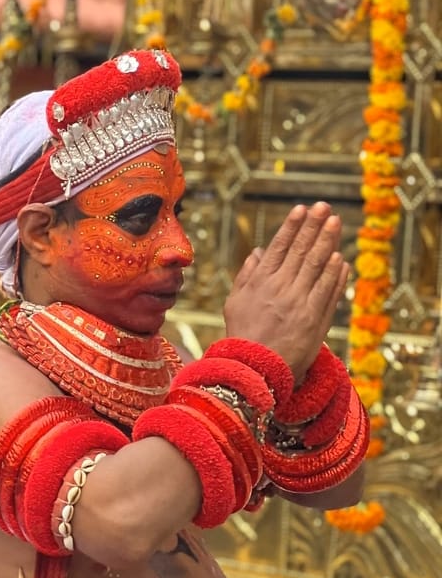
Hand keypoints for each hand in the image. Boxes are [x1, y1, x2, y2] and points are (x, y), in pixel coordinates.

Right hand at [223, 202, 348, 383]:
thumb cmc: (242, 336)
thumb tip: (259, 252)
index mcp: (260, 283)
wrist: (255, 370)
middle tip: (323, 207)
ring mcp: (300, 303)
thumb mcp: (235, 303)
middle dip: (313, 226)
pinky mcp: (315, 320)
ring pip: (317, 267)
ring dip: (328, 242)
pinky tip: (341, 258)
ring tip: (335, 223)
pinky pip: (328, 291)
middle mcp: (281, 289)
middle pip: (302, 251)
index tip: (301, 209)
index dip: (292, 226)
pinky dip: (336, 274)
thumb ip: (247, 275)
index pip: (280, 247)